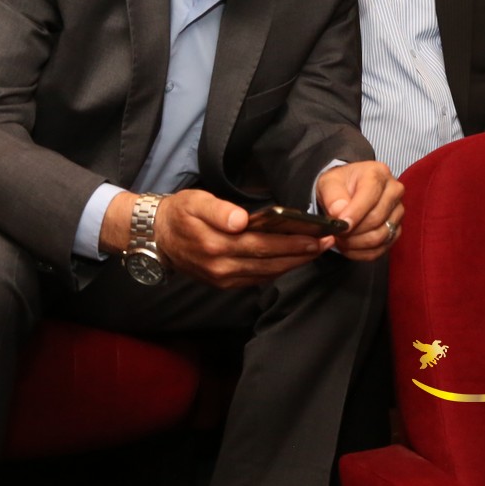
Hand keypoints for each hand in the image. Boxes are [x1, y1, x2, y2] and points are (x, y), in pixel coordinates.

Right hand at [101, 188, 330, 289]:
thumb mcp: (194, 202)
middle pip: (270, 261)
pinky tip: (294, 260)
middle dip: (301, 253)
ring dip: (294, 263)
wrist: (156, 237)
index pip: (263, 244)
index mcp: (216, 244)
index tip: (316, 234)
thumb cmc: (180, 213)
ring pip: (267, 273)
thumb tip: (240, 220)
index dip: (292, 241)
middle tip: (328, 242)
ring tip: (318, 250)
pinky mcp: (224, 284)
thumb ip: (218, 210)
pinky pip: (257, 279)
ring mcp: (223, 278)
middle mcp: (221, 266)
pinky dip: (278, 270)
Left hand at [316, 160, 403, 260]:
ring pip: (381, 235)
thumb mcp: (329, 183)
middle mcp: (393, 190)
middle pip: (376, 218)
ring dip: (357, 244)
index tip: (340, 226)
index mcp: (378, 173)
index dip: (355, 214)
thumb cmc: (340, 185)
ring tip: (341, 240)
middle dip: (353, 231)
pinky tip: (349, 248)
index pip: (370, 196)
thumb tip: (339, 213)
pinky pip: (382, 248)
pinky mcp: (396, 229)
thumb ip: (333, 196)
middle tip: (336, 234)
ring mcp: (397, 211)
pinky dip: (362, 252)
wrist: (347, 191)